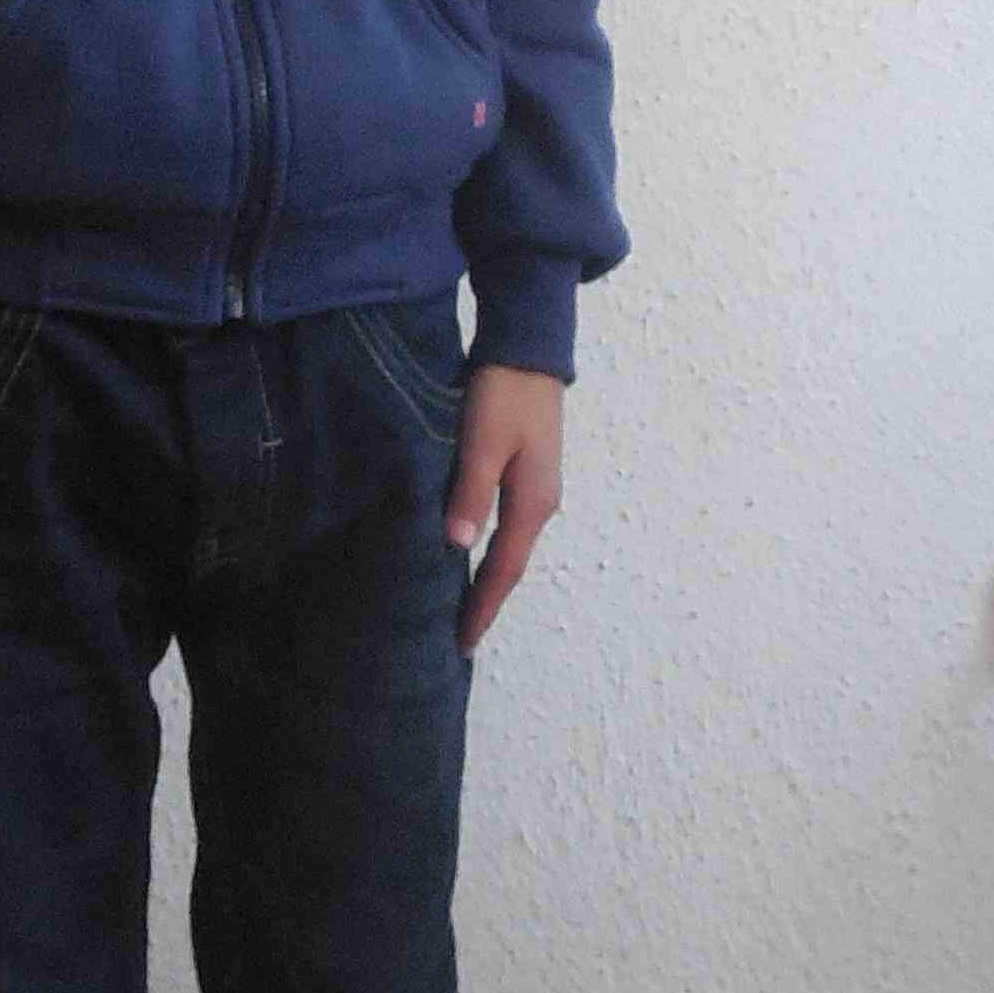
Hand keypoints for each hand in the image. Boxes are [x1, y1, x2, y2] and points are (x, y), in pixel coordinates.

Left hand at [445, 363, 562, 655]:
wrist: (529, 348)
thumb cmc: (503, 393)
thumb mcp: (482, 442)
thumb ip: (470, 493)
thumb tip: (459, 548)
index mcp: (531, 503)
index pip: (503, 571)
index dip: (481, 609)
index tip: (461, 644)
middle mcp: (539, 504)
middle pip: (509, 565)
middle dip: (484, 602)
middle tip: (453, 637)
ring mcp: (535, 488)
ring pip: (507, 546)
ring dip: (485, 578)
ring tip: (455, 606)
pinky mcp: (525, 472)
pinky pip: (505, 526)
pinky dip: (488, 550)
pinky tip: (467, 555)